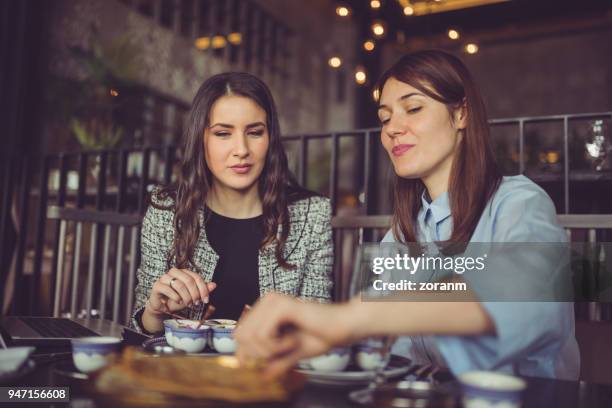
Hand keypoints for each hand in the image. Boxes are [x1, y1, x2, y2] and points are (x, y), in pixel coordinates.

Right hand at [146, 268, 216, 315]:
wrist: (163, 308)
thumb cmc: (178, 299)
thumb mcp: (192, 296)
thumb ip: (202, 290)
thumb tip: (214, 285)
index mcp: (184, 272)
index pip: (197, 278)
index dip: (203, 289)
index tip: (206, 300)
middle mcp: (174, 272)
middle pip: (189, 280)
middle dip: (195, 293)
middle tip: (196, 303)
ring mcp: (164, 278)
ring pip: (179, 284)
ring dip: (186, 296)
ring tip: (188, 304)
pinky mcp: (157, 285)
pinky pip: (168, 289)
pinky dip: (175, 297)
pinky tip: (178, 301)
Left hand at [234, 293, 352, 377]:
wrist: (342, 327)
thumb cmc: (322, 335)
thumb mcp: (292, 353)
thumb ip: (276, 362)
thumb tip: (262, 377)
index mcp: (267, 308)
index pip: (240, 332)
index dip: (244, 352)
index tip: (253, 364)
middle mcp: (267, 300)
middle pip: (241, 336)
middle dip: (258, 353)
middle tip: (279, 353)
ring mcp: (273, 301)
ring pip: (250, 337)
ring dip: (270, 350)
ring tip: (289, 345)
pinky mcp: (281, 306)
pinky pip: (263, 335)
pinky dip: (276, 346)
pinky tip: (292, 341)